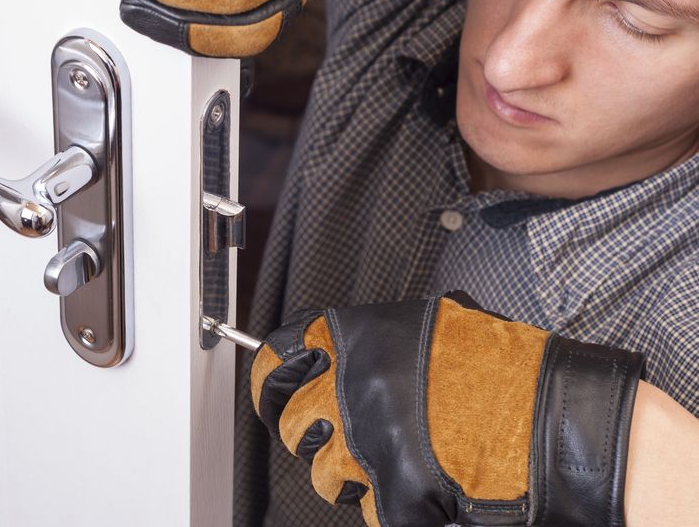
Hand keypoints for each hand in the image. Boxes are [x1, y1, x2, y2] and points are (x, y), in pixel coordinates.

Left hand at [251, 291, 643, 525]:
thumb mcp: (434, 325)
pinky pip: (368, 510)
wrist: (559, 421)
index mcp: (357, 339)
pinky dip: (392, 505)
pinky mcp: (391, 497)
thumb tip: (338, 353)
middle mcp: (351, 389)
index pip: (278, 357)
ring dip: (350, 473)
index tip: (274, 390)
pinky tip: (426, 486)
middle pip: (292, 422)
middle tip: (336, 435)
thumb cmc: (507, 371)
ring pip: (324, 472)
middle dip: (309, 433)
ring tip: (396, 461)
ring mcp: (367, 445)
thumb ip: (376, 341)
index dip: (273, 377)